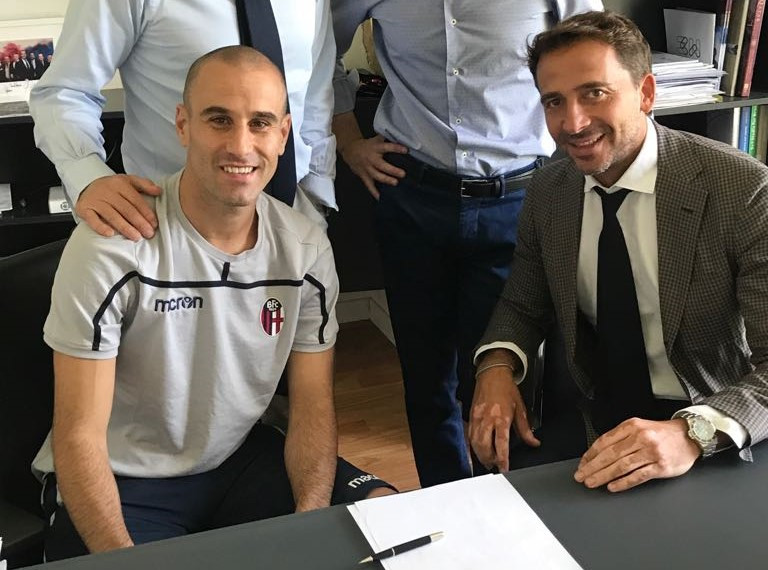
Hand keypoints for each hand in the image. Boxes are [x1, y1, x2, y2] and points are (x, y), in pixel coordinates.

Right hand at [76, 174, 161, 240]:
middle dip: (139, 222)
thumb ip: (144, 184)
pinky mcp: (84, 209)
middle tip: (148, 234)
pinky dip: (100, 227)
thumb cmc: (112, 187)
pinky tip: (110, 234)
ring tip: (136, 237)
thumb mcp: (128, 181)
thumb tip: (159, 191)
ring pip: (112, 215)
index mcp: (120, 184)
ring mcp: (95, 200)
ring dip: (125, 227)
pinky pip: (92, 219)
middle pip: (126, 209)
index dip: (146, 213)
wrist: (87, 185)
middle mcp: (107, 191)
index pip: (136, 200)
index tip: (154, 224)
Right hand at [339, 135, 407, 198]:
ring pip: (376, 175)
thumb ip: (386, 140)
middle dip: (392, 170)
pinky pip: (369, 185)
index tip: (406, 150)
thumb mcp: (375, 140)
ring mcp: (367, 168)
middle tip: (402, 174)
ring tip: (395, 183)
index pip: (387, 147)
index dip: (396, 148)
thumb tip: (401, 139)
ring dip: (386, 180)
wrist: (350, 151)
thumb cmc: (367, 146)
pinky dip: (374, 192)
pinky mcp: (364, 176)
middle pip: (382, 165)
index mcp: (376, 148)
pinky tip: (380, 197)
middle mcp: (371, 158)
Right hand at [469, 368, 539, 471]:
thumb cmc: (506, 389)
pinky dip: (473, 447)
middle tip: (497, 466)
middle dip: (490, 460)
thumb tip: (533, 442)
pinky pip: (469, 436)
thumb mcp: (520, 408)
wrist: (492, 374)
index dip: (502, 459)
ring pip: (475, 443)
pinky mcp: (470, 417)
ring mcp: (477, 419)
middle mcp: (487, 419)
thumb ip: (525, 429)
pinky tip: (478, 452)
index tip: (504, 469)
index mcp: (501, 417)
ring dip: (481, 456)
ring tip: (488, 462)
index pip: (501, 443)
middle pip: (484, 446)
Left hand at [574, 418, 699, 491]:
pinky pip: (638, 476)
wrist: (691, 435)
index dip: (590, 454)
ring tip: (592, 483)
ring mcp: (651, 453)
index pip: (605, 441)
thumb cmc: (662, 433)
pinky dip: (623, 482)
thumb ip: (620, 437)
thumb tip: (598, 453)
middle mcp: (641, 438)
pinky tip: (612, 487)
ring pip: (621, 466)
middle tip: (581, 476)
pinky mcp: (660, 466)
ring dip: (603, 476)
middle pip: (610, 455)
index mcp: (632, 426)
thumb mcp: (639, 427)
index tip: (582, 464)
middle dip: (592, 467)